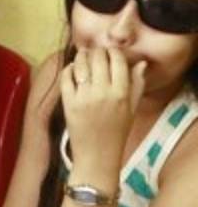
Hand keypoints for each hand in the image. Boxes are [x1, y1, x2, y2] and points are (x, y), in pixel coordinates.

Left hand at [60, 47, 146, 168]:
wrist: (97, 155)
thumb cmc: (117, 132)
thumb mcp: (132, 109)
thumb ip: (137, 85)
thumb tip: (140, 63)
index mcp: (121, 94)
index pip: (117, 61)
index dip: (113, 51)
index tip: (111, 52)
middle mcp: (102, 92)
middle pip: (98, 58)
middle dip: (97, 51)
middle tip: (96, 52)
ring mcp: (83, 97)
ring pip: (80, 64)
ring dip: (81, 56)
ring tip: (83, 55)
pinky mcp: (68, 102)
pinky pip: (65, 77)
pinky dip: (68, 69)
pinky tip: (72, 69)